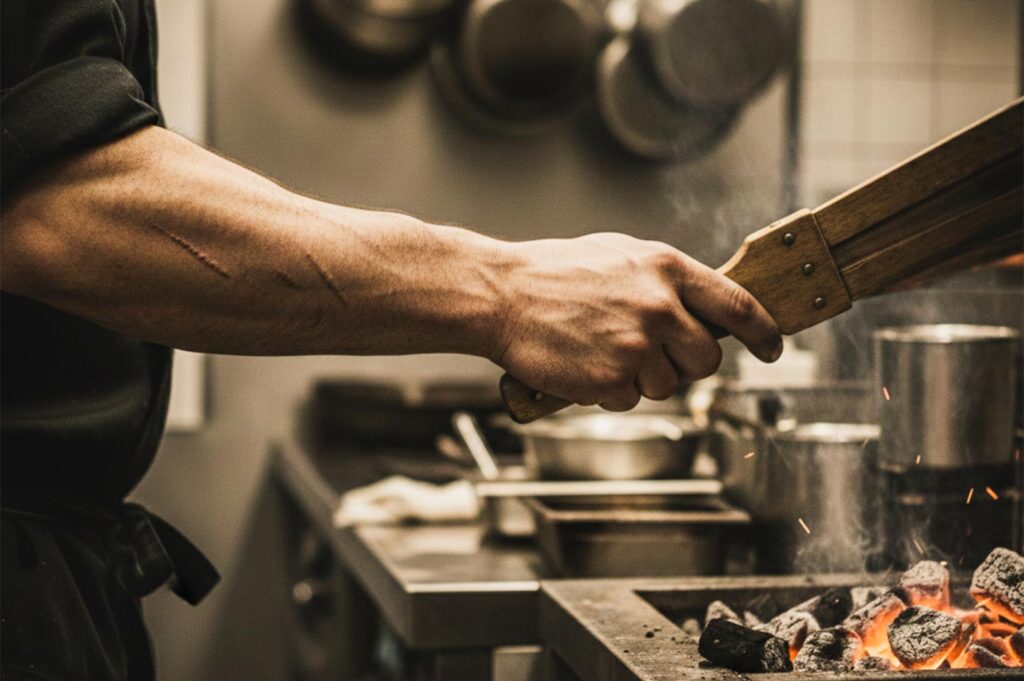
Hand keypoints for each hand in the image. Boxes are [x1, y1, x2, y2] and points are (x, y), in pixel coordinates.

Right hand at [493, 233, 782, 410]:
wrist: (500, 295)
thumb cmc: (553, 273)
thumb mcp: (619, 256)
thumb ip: (665, 279)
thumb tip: (703, 305)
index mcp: (666, 268)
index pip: (737, 305)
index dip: (764, 332)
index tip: (771, 348)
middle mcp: (659, 307)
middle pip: (707, 359)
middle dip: (686, 363)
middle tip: (652, 353)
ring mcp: (636, 346)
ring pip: (667, 385)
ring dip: (641, 377)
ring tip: (600, 348)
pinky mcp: (611, 380)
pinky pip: (629, 401)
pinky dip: (610, 391)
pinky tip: (584, 364)